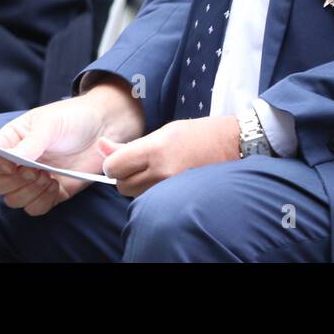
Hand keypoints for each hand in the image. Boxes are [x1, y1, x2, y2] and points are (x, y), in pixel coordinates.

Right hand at [0, 78, 143, 216]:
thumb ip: (30, 143)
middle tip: (36, 171)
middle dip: (14, 182)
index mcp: (12, 140)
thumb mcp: (49, 124)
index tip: (15, 165)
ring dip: (29, 192)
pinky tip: (56, 186)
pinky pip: (35, 208)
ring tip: (48, 177)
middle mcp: (18, 161)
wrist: (103, 128)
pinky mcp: (51, 193)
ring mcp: (33, 179)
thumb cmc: (73, 118)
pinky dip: (43, 202)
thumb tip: (10, 161)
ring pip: (13, 200)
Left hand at [100, 116, 240, 197]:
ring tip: (156, 172)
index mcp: (156, 149)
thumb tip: (100, 146)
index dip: (112, 164)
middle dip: (124, 177)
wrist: (233, 146)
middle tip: (140, 165)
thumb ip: (129, 145)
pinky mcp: (180, 198)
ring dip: (138, 187)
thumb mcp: (162, 132)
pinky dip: (152, 193)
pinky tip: (165, 180)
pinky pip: (153, 201)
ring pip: (136, 197)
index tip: (120, 160)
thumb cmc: (197, 134)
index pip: (114, 167)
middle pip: (122, 187)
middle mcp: (162, 171)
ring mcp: (172, 188)